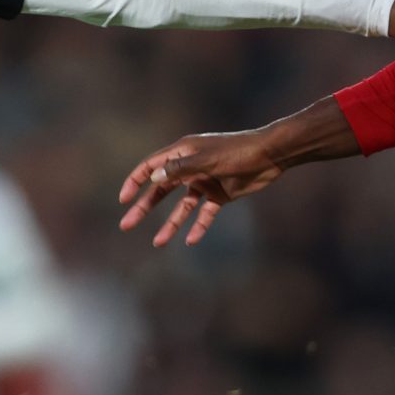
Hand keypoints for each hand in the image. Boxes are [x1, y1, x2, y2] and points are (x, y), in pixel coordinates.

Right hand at [117, 130, 286, 246]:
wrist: (270, 155)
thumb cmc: (238, 151)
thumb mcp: (206, 160)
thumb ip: (180, 169)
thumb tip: (153, 178)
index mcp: (182, 152)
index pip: (151, 167)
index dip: (135, 182)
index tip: (123, 199)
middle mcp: (190, 167)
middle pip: (161, 190)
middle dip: (144, 208)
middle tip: (126, 224)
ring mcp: (205, 182)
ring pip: (181, 207)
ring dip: (170, 224)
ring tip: (158, 243)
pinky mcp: (220, 194)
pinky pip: (204, 214)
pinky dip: (198, 226)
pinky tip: (190, 241)